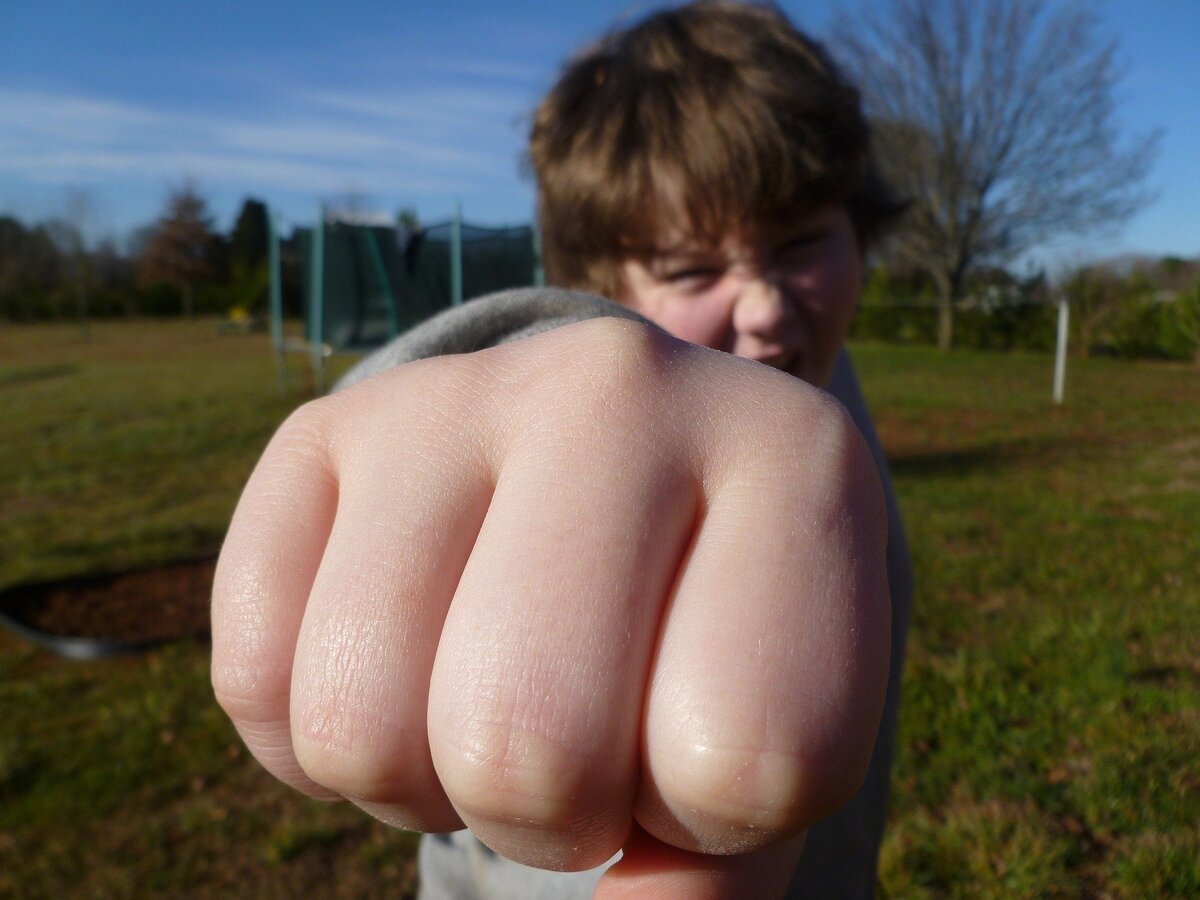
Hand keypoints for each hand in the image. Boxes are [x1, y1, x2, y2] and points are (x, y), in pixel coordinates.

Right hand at [211, 317, 889, 897]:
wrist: (630, 466)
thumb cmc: (713, 622)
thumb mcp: (778, 732)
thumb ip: (725, 858)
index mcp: (792, 460)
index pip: (745, 756)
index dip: (712, 814)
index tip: (701, 742)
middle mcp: (621, 389)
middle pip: (528, 742)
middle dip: (550, 814)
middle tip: (583, 747)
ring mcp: (459, 393)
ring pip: (360, 722)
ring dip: (425, 783)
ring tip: (490, 704)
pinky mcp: (329, 427)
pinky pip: (255, 676)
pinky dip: (312, 744)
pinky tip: (402, 670)